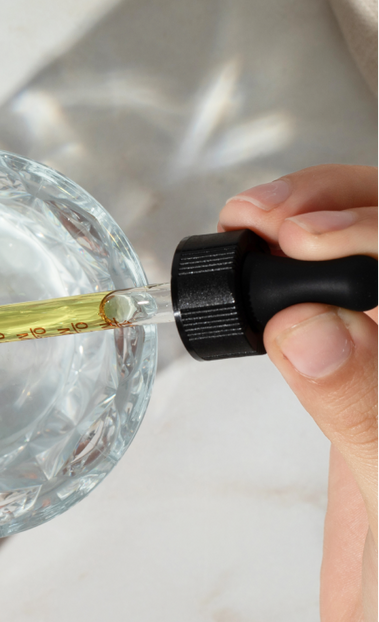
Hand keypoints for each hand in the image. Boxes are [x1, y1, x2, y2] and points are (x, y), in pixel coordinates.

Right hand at [220, 165, 378, 621]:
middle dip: (347, 209)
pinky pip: (327, 311)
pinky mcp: (362, 389)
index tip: (312, 245)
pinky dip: (287, 276)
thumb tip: (310, 329)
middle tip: (276, 220)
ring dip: (316, 223)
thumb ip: (365, 412)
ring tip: (254, 224)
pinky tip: (254, 266)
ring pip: (366, 266)